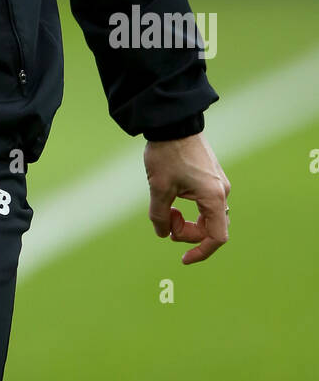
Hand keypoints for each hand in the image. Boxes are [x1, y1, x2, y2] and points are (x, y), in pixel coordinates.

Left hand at [144, 132, 229, 264]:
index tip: (183, 258)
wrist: (173, 122)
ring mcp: (218, 183)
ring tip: (166, 207)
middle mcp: (222, 192)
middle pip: (210, 228)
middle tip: (165, 219)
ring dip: (187, 220)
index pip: (216, 238)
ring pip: (207, 215)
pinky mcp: (211, 176)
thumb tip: (163, 234)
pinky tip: (172, 198)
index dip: (200, 252)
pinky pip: (205, 202)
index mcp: (214, 198)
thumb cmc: (167, 153)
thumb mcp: (159, 187)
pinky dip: (190, 208)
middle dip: (187, 232)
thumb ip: (160, 216)